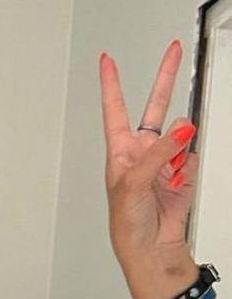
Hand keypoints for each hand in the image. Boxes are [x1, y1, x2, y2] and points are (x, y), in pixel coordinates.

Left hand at [99, 39, 197, 298]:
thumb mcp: (133, 184)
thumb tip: (183, 129)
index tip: (107, 60)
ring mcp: (165, 159)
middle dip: (166, 78)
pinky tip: (177, 183)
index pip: (115, 109)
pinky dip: (187, 168)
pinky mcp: (184, 171)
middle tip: (174, 49)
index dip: (112, 84)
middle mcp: (142, 151)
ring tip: (168, 174)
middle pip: (156, 106)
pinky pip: (192, 156)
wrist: (151, 248)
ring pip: (181, 134)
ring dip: (178, 150)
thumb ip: (159, 153)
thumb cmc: (127, 223)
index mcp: (120, 151)